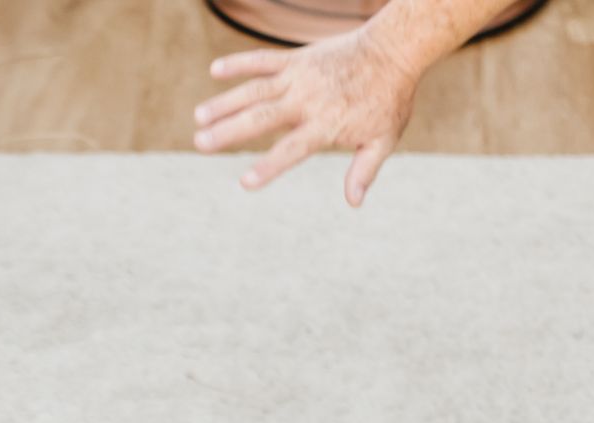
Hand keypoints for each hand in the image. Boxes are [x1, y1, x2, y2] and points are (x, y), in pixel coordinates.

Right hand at [192, 30, 420, 205]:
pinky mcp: (297, 59)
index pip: (292, 149)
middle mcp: (308, 99)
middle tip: (200, 143)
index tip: (244, 182)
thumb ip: (364, 170)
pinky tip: (215, 70)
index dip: (269, 166)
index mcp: (326, 124)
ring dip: (225, 102)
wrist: (394, 49)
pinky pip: (264, 60)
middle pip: (262, 117)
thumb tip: (353, 202)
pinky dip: (240, 62)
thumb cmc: (388, 99)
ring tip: (199, 117)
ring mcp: (300, 77)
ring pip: (256, 89)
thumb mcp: (383, 139)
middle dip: (230, 130)